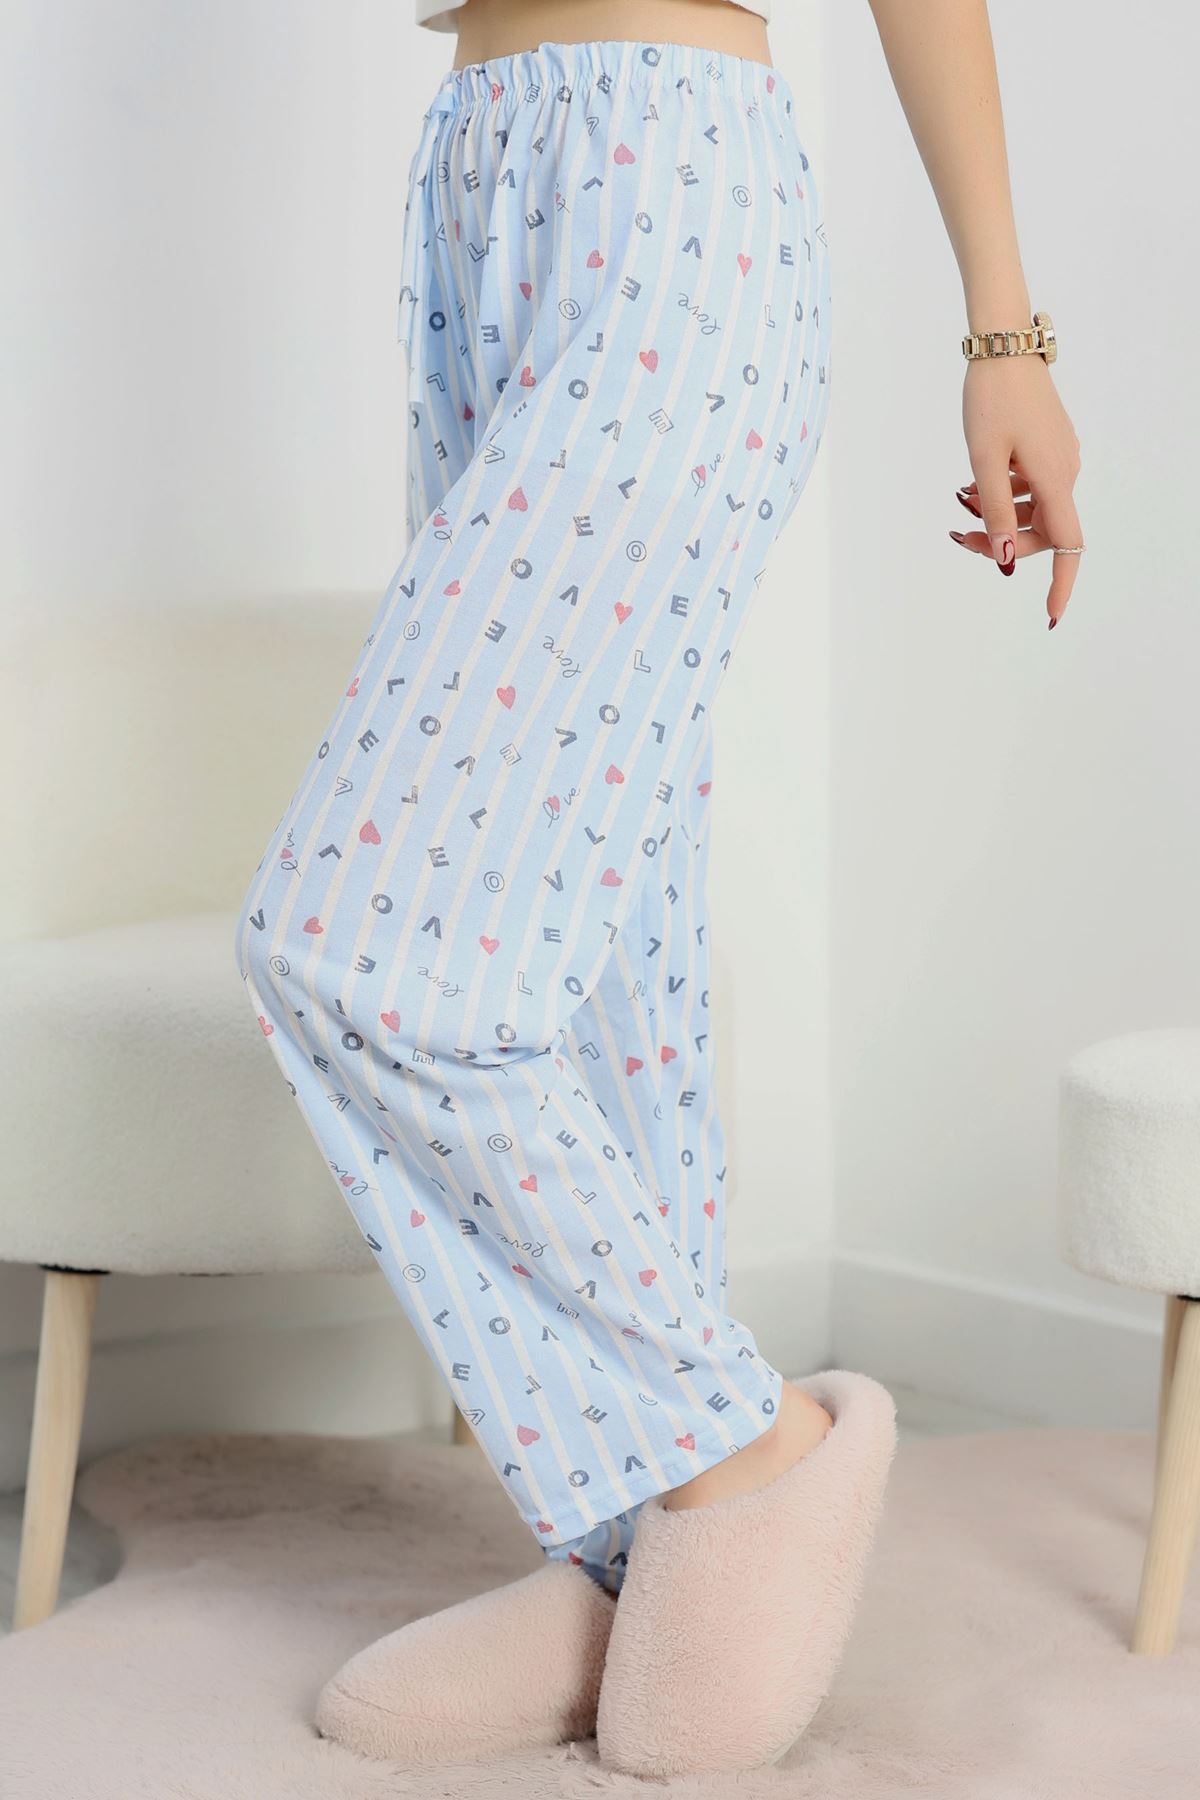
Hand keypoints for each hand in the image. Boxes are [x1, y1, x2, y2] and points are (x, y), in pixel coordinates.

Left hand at [949, 355, 1082, 628]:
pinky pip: (1030, 486)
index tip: (1050, 615)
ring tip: (961, 498)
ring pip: (1033, 508)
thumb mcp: (984, 461)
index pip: (1067, 545)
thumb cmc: (990, 400)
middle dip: (1003, 541)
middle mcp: (1064, 472)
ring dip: (998, 514)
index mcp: (1053, 480)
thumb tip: (1006, 560)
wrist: (1003, 347)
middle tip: (960, 533)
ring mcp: (1059, 458)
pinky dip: (1004, 492)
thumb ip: (996, 512)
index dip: (1060, 584)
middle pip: (1042, 531)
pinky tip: (975, 481)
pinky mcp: (1049, 446)